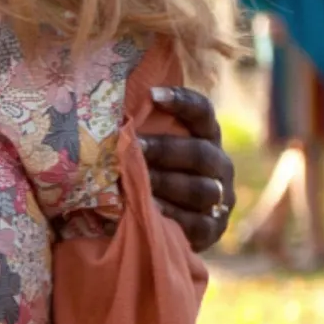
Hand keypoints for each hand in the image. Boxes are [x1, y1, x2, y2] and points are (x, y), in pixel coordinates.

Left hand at [144, 85, 236, 250]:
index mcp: (205, 137)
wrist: (160, 223)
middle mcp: (218, 164)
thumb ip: (136, 130)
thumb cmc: (146, 174)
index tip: (152, 95)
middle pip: (199, 153)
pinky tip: (148, 208)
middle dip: (165, 150)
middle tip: (133, 147)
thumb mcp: (146, 149)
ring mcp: (220, 197)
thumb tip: (103, 110)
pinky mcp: (212, 228)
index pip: (202, 112)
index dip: (182, 102)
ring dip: (165, 183)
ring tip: (133, 181)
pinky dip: (171, 215)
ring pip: (200, 189)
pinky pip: (195, 222)